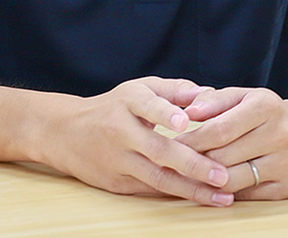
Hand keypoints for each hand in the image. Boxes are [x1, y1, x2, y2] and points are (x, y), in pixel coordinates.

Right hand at [40, 76, 234, 205]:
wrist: (65, 133)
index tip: (186, 121)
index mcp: (127, 102)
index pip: (147, 107)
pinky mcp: (116, 184)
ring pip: (156, 178)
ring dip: (191, 189)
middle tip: (222, 174)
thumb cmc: (113, 107)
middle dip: (191, 164)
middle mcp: (121, 131)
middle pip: (157, 150)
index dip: (165, 113)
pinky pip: (150, 191)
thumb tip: (207, 93)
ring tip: (221, 195)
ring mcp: (118, 161)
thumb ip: (173, 90)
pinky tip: (201, 199)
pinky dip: (176, 195)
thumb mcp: (138, 89)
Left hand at [176, 87, 287, 199]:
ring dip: (206, 180)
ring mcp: (286, 164)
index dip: (192, 139)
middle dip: (194, 160)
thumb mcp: (243, 96)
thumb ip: (213, 101)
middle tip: (172, 162)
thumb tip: (187, 112)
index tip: (171, 143)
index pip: (220, 128)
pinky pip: (247, 195)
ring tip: (188, 175)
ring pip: (233, 179)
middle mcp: (280, 135)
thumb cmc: (267, 113)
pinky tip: (211, 186)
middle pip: (224, 156)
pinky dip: (226, 192)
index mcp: (266, 106)